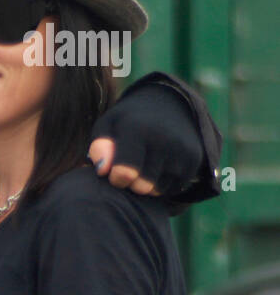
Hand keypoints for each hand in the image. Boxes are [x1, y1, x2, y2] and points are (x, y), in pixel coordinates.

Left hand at [89, 81, 204, 196]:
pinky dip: (162, 183)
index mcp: (137, 129)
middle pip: (142, 186)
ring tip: (142, 167)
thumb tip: (102, 170)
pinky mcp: (195, 160)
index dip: (116, 178)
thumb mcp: (107, 126)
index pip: (125, 173)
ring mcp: (182, 150)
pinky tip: (157, 168)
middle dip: (131, 184)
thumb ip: (99, 148)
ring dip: (146, 185)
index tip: (113, 172)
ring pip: (157, 190)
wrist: (169, 105)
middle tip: (128, 170)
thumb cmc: (128, 121)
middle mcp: (164, 139)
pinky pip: (173, 188)